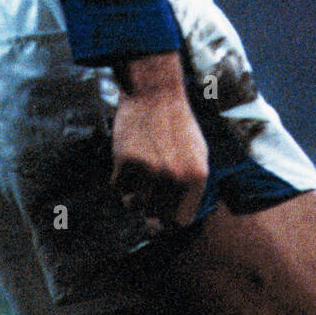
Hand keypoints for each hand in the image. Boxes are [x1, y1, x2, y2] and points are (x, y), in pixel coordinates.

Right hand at [111, 54, 208, 229]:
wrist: (155, 93)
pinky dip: (119, 178)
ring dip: (132, 194)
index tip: (164, 213)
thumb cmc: (178, 125)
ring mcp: (149, 170)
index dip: (170, 218)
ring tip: (138, 174)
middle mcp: (174, 177)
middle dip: (150, 210)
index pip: (181, 221)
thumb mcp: (198, 155)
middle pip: (156, 218)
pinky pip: (117, 187)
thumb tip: (177, 220)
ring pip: (133, 205)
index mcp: (197, 177)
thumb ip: (191, 187)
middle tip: (148, 194)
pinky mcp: (125, 161)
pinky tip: (128, 160)